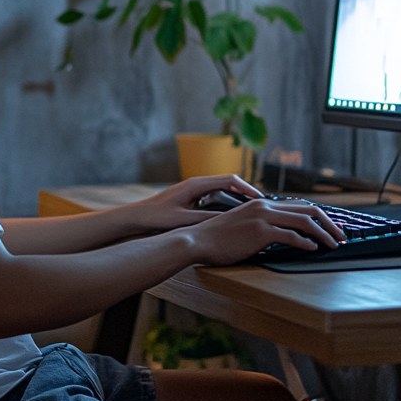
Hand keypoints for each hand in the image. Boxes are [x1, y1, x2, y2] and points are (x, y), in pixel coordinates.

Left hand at [114, 174, 263, 234]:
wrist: (136, 217)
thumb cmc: (156, 217)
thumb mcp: (184, 220)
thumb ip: (205, 218)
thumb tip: (229, 220)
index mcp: (196, 184)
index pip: (230, 180)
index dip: (248, 189)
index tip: (261, 199)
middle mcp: (197, 183)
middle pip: (230, 182)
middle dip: (247, 192)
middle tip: (263, 205)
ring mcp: (194, 189)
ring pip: (223, 188)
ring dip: (238, 196)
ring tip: (253, 209)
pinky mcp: (191, 197)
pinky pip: (215, 195)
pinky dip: (228, 201)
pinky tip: (233, 214)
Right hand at [187, 198, 346, 266]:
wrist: (198, 240)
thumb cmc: (218, 238)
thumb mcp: (243, 226)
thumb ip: (262, 226)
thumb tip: (283, 235)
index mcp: (261, 204)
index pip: (299, 206)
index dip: (319, 217)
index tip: (330, 228)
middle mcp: (264, 206)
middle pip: (308, 209)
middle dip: (329, 223)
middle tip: (341, 236)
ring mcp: (263, 217)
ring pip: (304, 221)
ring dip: (323, 234)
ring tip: (333, 244)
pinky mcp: (260, 232)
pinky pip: (291, 236)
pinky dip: (306, 242)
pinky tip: (313, 249)